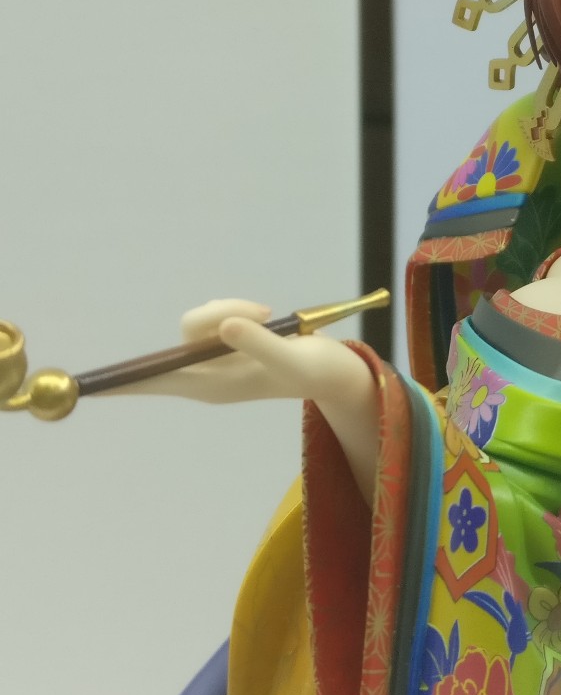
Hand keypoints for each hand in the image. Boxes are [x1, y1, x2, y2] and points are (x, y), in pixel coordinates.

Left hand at [121, 298, 380, 504]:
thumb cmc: (317, 371)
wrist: (336, 373)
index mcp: (212, 386)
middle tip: (261, 313)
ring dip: (232, 308)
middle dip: (217, 314)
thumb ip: (259, 344)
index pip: (155, 381)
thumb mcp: (294, 357)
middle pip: (183, 335)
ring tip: (269, 316)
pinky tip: (265, 318)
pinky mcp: (228, 343)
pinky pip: (215, 315)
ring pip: (201, 319)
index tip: (91, 384)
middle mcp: (206, 375)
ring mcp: (216, 359)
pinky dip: (237, 308)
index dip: (123, 381)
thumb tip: (223, 326)